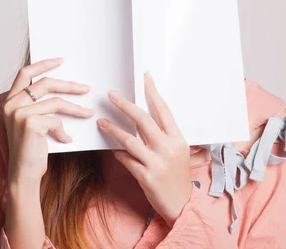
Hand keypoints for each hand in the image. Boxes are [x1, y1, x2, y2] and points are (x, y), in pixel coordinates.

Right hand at [1, 57, 94, 185]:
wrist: (23, 174)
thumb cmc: (30, 150)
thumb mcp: (33, 123)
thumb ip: (40, 105)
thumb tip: (67, 89)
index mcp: (9, 101)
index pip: (25, 73)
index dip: (43, 64)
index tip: (60, 60)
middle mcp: (11, 104)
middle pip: (45, 84)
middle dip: (69, 85)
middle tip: (86, 88)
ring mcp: (19, 113)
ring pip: (55, 102)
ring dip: (76, 108)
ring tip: (89, 113)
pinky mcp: (30, 123)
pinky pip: (56, 120)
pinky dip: (64, 131)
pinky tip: (66, 140)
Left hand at [97, 72, 191, 226]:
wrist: (183, 206)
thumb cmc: (178, 178)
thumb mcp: (179, 154)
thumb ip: (165, 137)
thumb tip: (145, 120)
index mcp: (178, 139)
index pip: (164, 110)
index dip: (153, 92)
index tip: (145, 78)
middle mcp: (168, 148)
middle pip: (144, 120)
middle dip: (125, 105)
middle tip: (112, 95)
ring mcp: (157, 163)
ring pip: (130, 140)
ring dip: (114, 129)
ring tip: (102, 121)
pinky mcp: (146, 177)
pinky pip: (126, 160)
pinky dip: (118, 153)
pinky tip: (111, 149)